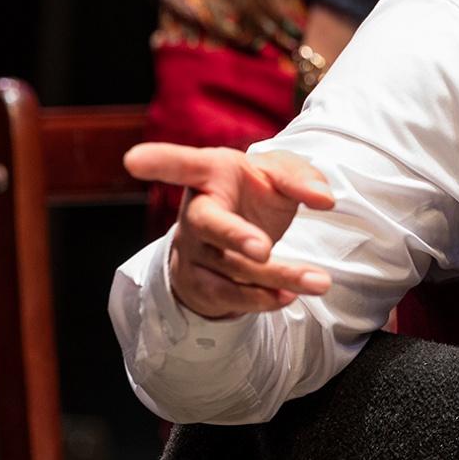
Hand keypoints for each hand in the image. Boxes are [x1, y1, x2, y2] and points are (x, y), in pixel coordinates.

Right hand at [124, 143, 334, 318]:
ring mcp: (193, 251)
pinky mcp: (201, 283)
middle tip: (263, 248)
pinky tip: (290, 297)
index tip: (133, 160)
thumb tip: (325, 199)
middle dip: (235, 236)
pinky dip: (262, 299)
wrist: (242, 235)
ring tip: (320, 282)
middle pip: (208, 224)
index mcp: (209, 173)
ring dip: (278, 277)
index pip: (182, 164)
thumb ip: (302, 177)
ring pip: (232, 267)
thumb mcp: (281, 173)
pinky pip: (229, 296)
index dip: (158, 161)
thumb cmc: (256, 192)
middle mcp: (195, 213)